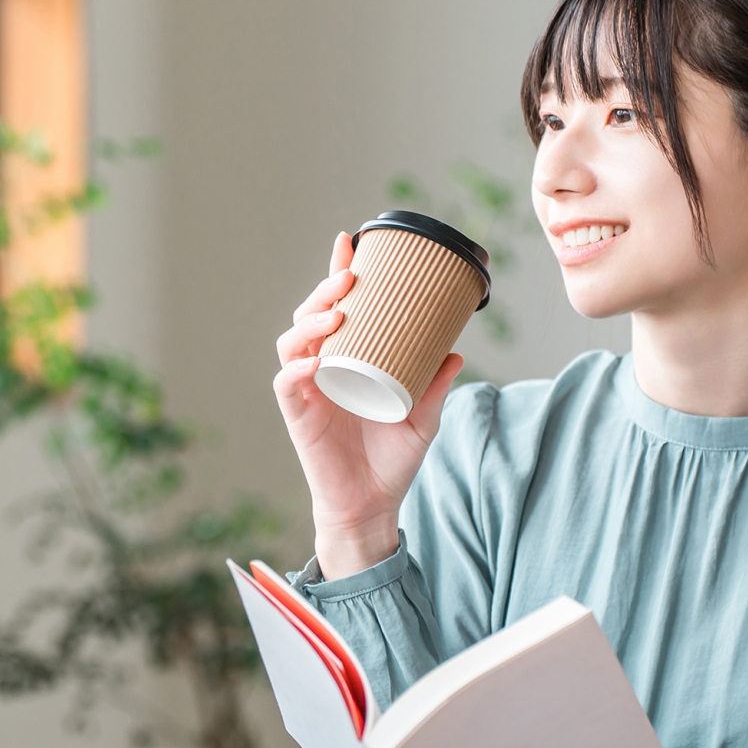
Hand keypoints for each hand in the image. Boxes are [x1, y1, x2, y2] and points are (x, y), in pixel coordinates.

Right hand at [273, 232, 465, 578]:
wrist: (373, 506)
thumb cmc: (392, 461)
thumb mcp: (424, 418)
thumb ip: (436, 387)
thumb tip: (458, 352)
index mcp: (347, 360)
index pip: (336, 308)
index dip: (337, 273)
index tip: (349, 241)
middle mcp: (321, 368)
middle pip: (310, 316)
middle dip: (324, 290)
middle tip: (349, 276)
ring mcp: (307, 390)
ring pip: (293, 342)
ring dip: (311, 321)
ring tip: (336, 311)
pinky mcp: (298, 415)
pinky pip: (288, 383)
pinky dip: (298, 367)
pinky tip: (316, 358)